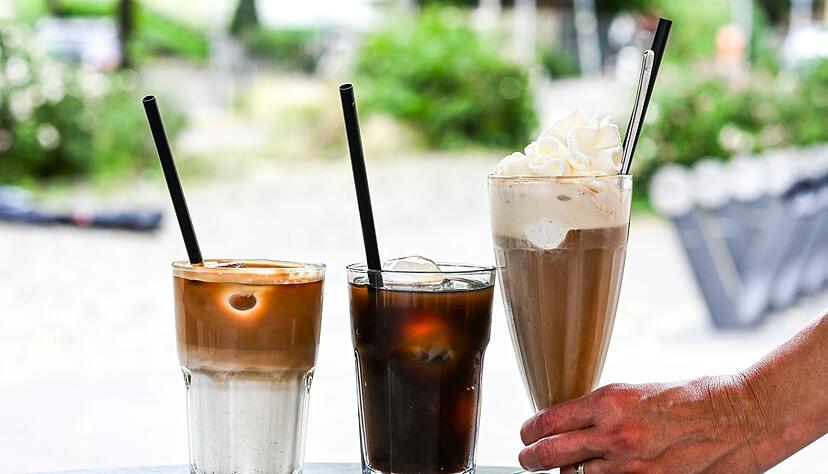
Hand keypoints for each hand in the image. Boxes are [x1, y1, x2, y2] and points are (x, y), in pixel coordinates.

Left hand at [518, 376, 767, 472]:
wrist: (738, 417)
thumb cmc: (689, 399)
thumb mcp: (635, 393)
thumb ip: (601, 411)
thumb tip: (571, 426)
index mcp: (608, 401)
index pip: (548, 420)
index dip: (529, 430)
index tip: (525, 434)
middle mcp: (614, 433)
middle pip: (549, 454)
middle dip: (531, 458)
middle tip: (526, 458)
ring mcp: (630, 465)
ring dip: (568, 472)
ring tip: (565, 467)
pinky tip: (600, 473)